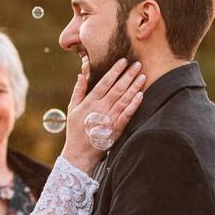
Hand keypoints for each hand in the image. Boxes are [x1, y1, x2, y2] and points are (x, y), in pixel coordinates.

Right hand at [61, 58, 146, 174]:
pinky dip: (134, 105)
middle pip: (117, 88)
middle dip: (128, 75)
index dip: (115, 71)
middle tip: (138, 64)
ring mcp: (109, 119)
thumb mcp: (72, 109)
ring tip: (143, 76)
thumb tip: (81, 75)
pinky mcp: (116, 129)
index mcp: (90, 102)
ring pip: (124, 99)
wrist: (80, 153)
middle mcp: (100, 108)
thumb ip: (78, 91)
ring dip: (134, 87)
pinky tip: (141, 95)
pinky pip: (127, 115)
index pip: (105, 82)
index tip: (123, 61)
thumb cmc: (75, 130)